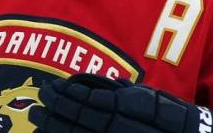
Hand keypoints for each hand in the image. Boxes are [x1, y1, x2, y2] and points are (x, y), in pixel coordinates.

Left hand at [29, 73, 212, 132]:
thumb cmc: (175, 121)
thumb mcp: (154, 100)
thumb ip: (127, 92)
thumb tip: (100, 84)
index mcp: (135, 111)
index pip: (95, 102)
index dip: (72, 95)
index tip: (53, 87)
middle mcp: (126, 129)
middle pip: (85, 119)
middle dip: (59, 108)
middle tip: (39, 98)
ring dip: (56, 126)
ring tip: (36, 117)